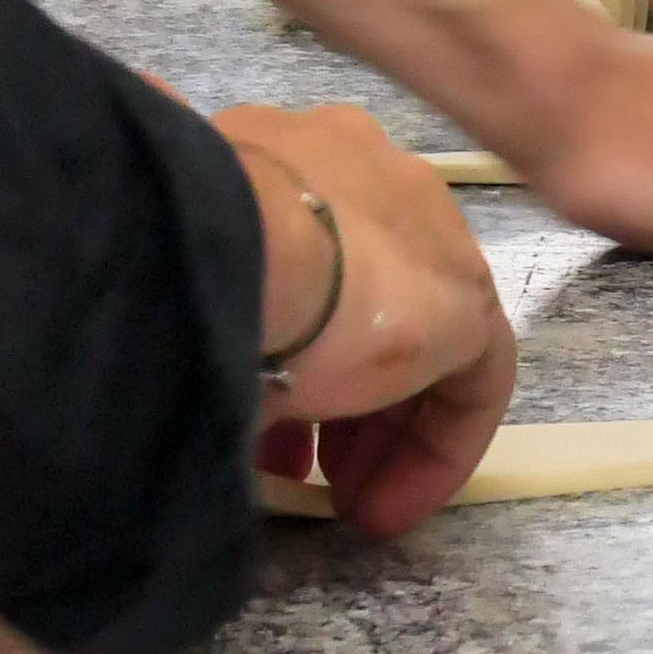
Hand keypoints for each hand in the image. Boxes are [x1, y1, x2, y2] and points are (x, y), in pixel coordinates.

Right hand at [214, 98, 514, 536]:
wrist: (240, 244)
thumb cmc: (187, 253)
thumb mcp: (191, 273)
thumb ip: (203, 297)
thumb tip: (185, 341)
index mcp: (298, 151)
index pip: (315, 249)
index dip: (294, 341)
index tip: (266, 419)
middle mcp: (373, 172)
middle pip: (372, 294)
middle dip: (338, 393)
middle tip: (302, 467)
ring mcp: (429, 228)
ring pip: (419, 335)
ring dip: (378, 424)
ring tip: (340, 498)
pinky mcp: (466, 295)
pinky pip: (467, 376)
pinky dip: (431, 444)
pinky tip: (385, 503)